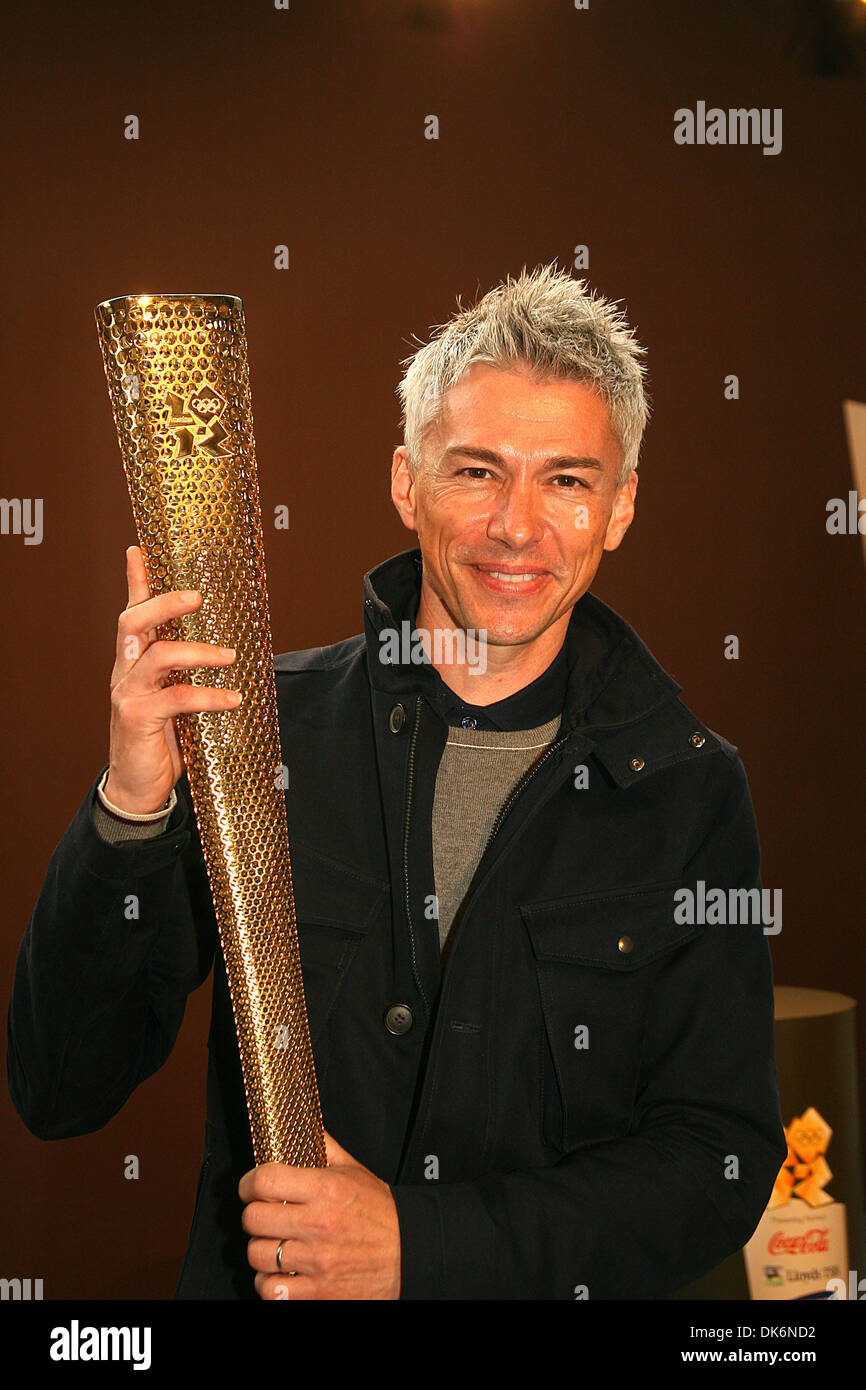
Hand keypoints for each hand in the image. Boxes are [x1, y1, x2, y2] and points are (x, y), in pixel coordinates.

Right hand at [103, 545, 239, 813]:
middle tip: (198, 597)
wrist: (138, 787)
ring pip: (158, 655)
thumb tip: (226, 654)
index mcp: (133, 662)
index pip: (132, 613)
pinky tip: (232, 699)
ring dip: (199, 651)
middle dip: (165, 602)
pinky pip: (176, 697)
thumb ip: (187, 675)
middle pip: (134, 621)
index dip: (135, 581)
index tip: (139, 549)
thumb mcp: (174, 699)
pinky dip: (209, 696)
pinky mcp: (137, 717)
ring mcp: (127, 694)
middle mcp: (124, 672)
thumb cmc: (160, 740)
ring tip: (230, 657)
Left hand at [239, 1130, 401, 1299]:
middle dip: (254, 1216)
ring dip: (261, 1251)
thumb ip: (324, 1146)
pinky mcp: (318, 1292)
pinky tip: (282, 1274)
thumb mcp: (355, 1171)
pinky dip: (270, 1284)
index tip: (251, 1187)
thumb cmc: (382, 1214)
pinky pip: (271, 1291)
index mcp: (326, 1189)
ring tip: (273, 1245)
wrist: (410, 1255)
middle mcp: (318, 1224)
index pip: (264, 1180)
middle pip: (254, 1218)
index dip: (249, 1183)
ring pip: (257, 1256)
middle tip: (264, 1216)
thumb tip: (301, 1123)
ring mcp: (317, 1262)